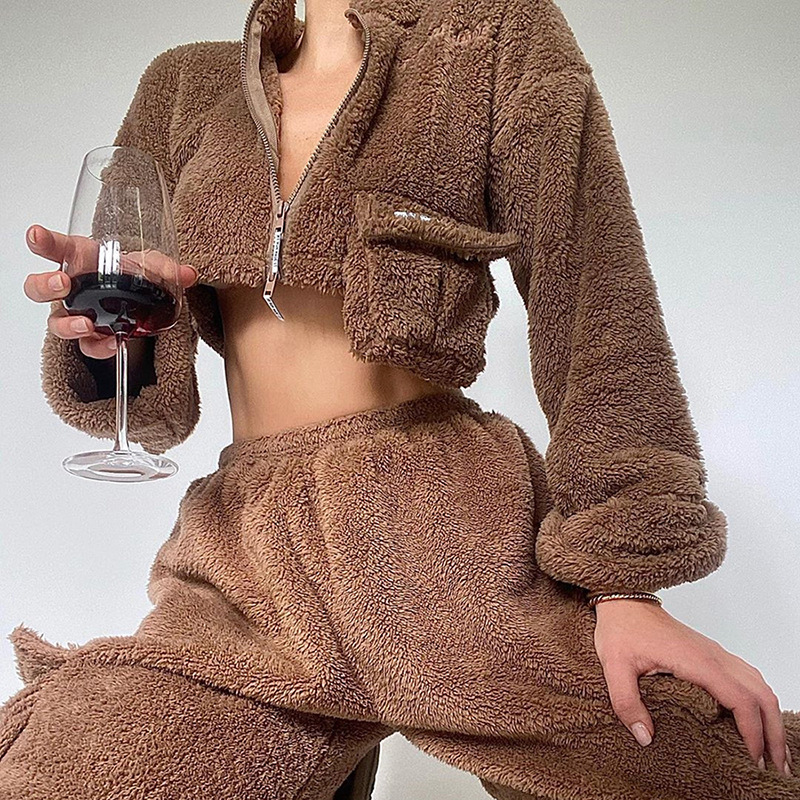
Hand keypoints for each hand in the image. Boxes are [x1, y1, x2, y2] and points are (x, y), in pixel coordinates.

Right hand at [23, 224, 198, 359]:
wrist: (143, 301)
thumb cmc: (133, 274)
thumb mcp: (151, 264)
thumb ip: (165, 266)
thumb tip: (187, 273)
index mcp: (81, 259)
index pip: (55, 247)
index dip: (43, 241)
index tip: (36, 236)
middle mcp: (73, 287)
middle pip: (39, 288)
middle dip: (44, 285)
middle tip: (61, 283)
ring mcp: (78, 314)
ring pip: (56, 323)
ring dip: (67, 325)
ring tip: (85, 324)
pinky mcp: (92, 337)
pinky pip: (88, 346)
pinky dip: (100, 347)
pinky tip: (113, 342)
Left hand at [592, 598, 791, 776]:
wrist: (624, 599)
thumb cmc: (621, 629)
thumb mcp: (614, 666)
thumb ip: (626, 702)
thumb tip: (645, 736)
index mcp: (696, 661)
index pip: (740, 699)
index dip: (752, 732)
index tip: (753, 759)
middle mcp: (714, 656)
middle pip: (761, 695)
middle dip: (773, 732)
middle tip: (776, 766)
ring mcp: (715, 653)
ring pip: (759, 686)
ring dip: (771, 717)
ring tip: (772, 751)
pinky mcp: (711, 653)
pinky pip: (748, 678)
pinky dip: (760, 702)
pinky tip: (757, 719)